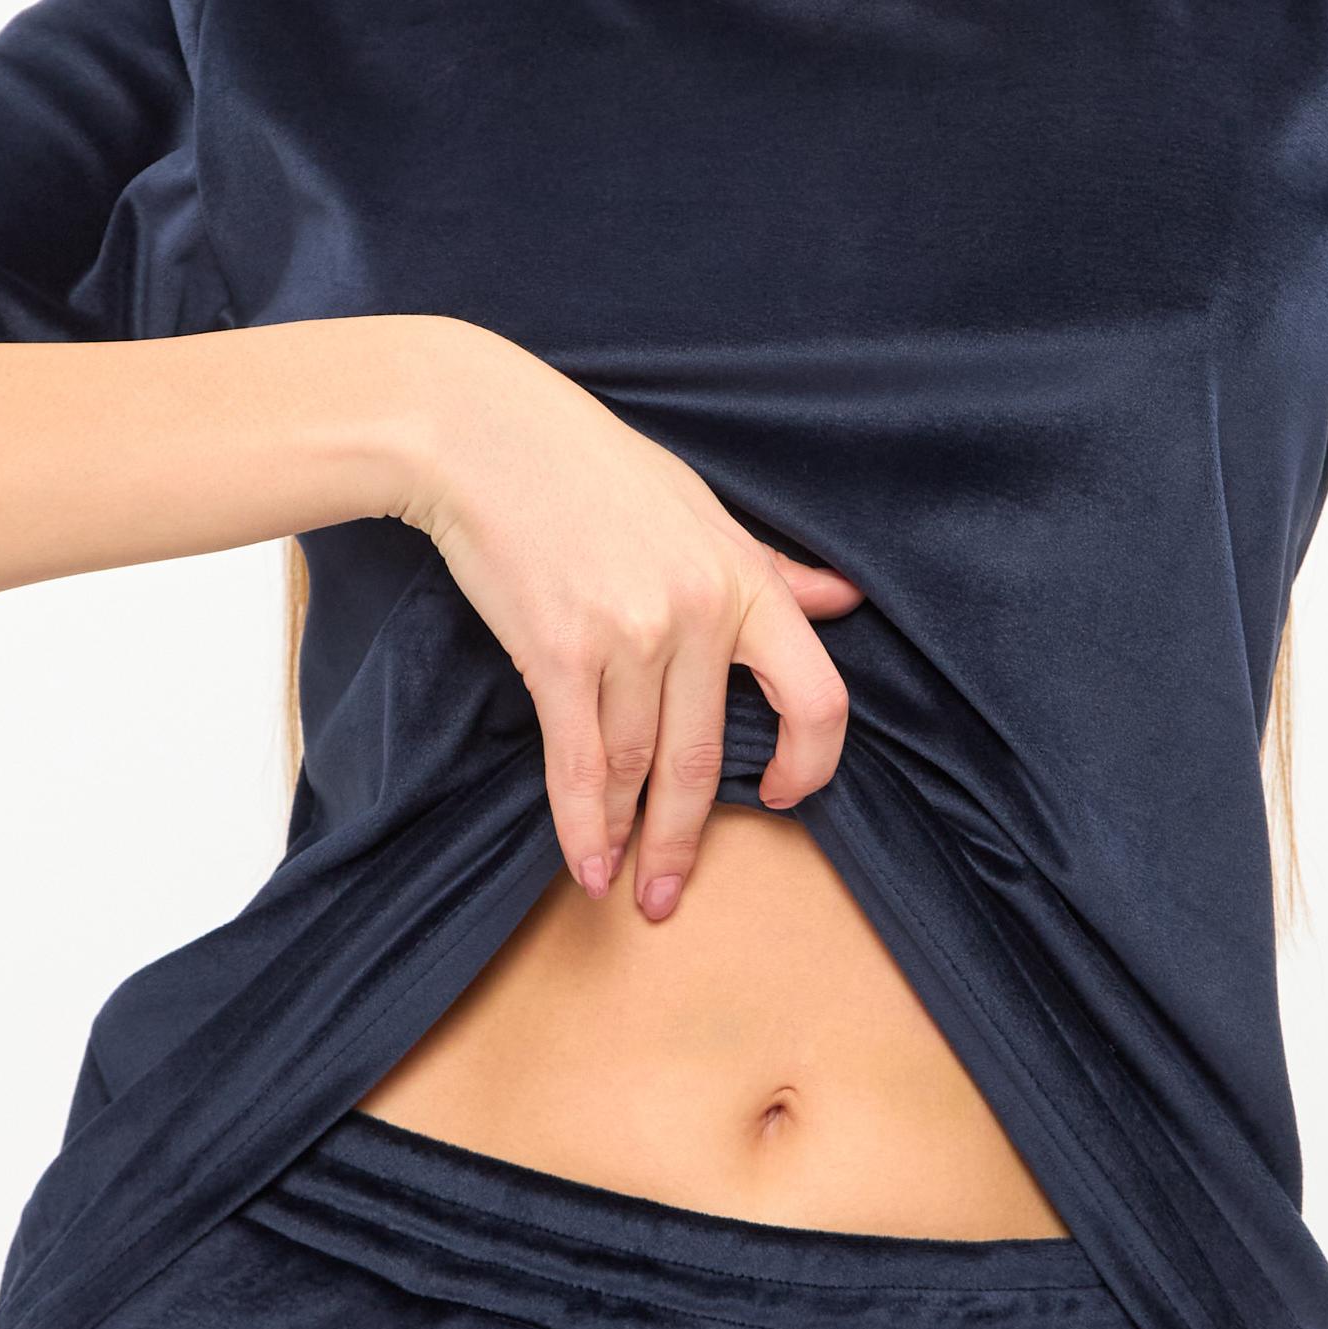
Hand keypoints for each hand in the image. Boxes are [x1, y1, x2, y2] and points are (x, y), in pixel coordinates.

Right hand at [393, 319, 862, 915]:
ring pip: (636, 767)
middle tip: (671, 895)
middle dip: (685, 840)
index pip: (816, 695)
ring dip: (626, 838)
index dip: (811, 762)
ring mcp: (626, 636)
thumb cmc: (592, 466)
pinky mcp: (556, 651)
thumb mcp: (701, 508)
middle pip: (704, 757)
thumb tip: (842, 600)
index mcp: (744, 579)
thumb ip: (771, 569)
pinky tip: (584, 863)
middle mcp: (694, 615)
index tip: (782, 796)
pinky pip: (578, 760)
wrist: (485, 433)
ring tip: (620, 881)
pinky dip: (579, 822)